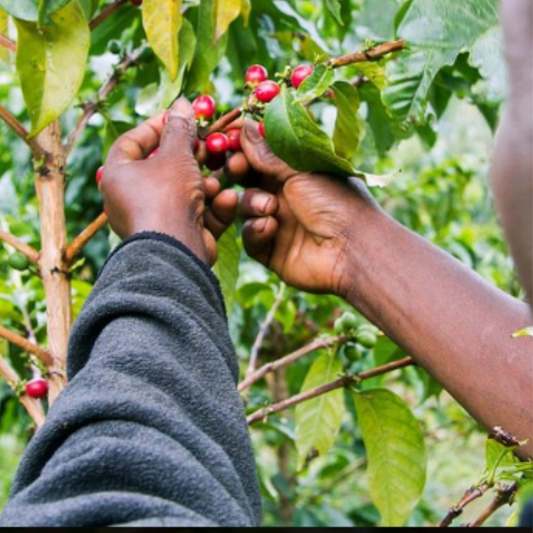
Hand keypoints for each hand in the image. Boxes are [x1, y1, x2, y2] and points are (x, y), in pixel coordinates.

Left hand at [101, 98, 237, 265]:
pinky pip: (196, 214)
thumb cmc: (166, 196)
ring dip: (205, 183)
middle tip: (208, 144)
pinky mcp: (178, 236)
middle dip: (190, 156)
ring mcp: (156, 219)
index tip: (179, 116)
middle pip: (163, 168)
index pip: (132, 142)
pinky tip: (225, 199)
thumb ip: (180, 129)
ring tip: (216, 178)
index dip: (156, 126)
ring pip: (184, 192)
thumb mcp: (176, 155)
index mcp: (119, 176)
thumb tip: (182, 104)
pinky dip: (212, 206)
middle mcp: (132, 198)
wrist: (175, 250)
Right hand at [228, 120, 381, 295]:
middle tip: (237, 166)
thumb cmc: (336, 202)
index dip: (245, 148)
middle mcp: (286, 197)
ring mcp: (278, 224)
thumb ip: (268, 154)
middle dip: (240, 172)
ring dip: (252, 204)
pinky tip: (271, 228)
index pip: (263, 157)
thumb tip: (245, 127)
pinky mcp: (271, 251)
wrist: (351, 250)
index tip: (230, 138)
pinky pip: (250, 237)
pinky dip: (256, 230)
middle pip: (249, 180)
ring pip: (246, 208)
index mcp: (297, 173)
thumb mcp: (301, 171)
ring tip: (270, 208)